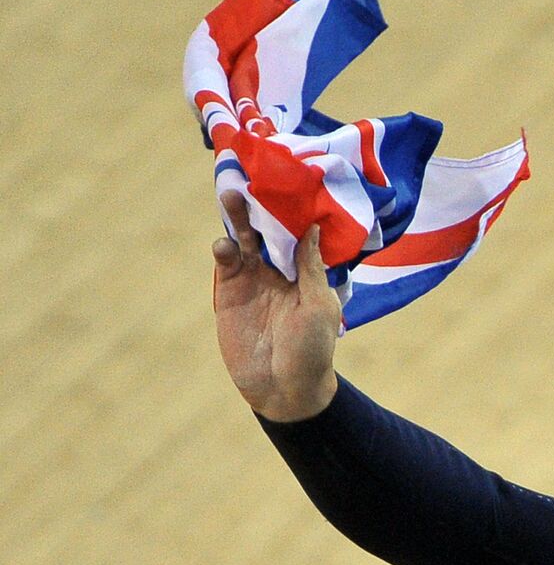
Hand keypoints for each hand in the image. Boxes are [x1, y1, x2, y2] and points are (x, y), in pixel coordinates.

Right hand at [212, 191, 340, 420]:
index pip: (298, 230)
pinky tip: (224, 244)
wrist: (285, 389)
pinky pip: (227, 265)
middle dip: (260, 204)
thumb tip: (313, 226)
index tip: (288, 177)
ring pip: (243, 240)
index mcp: (306, 270)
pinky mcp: (230, 294)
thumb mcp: (318, 304)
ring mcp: (253, 280)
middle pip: (267, 228)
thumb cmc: (313, 348)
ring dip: (238, 219)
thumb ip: (311, 267)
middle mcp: (279, 269)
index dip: (293, 207)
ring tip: (233, 197)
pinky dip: (224, 251)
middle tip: (251, 176)